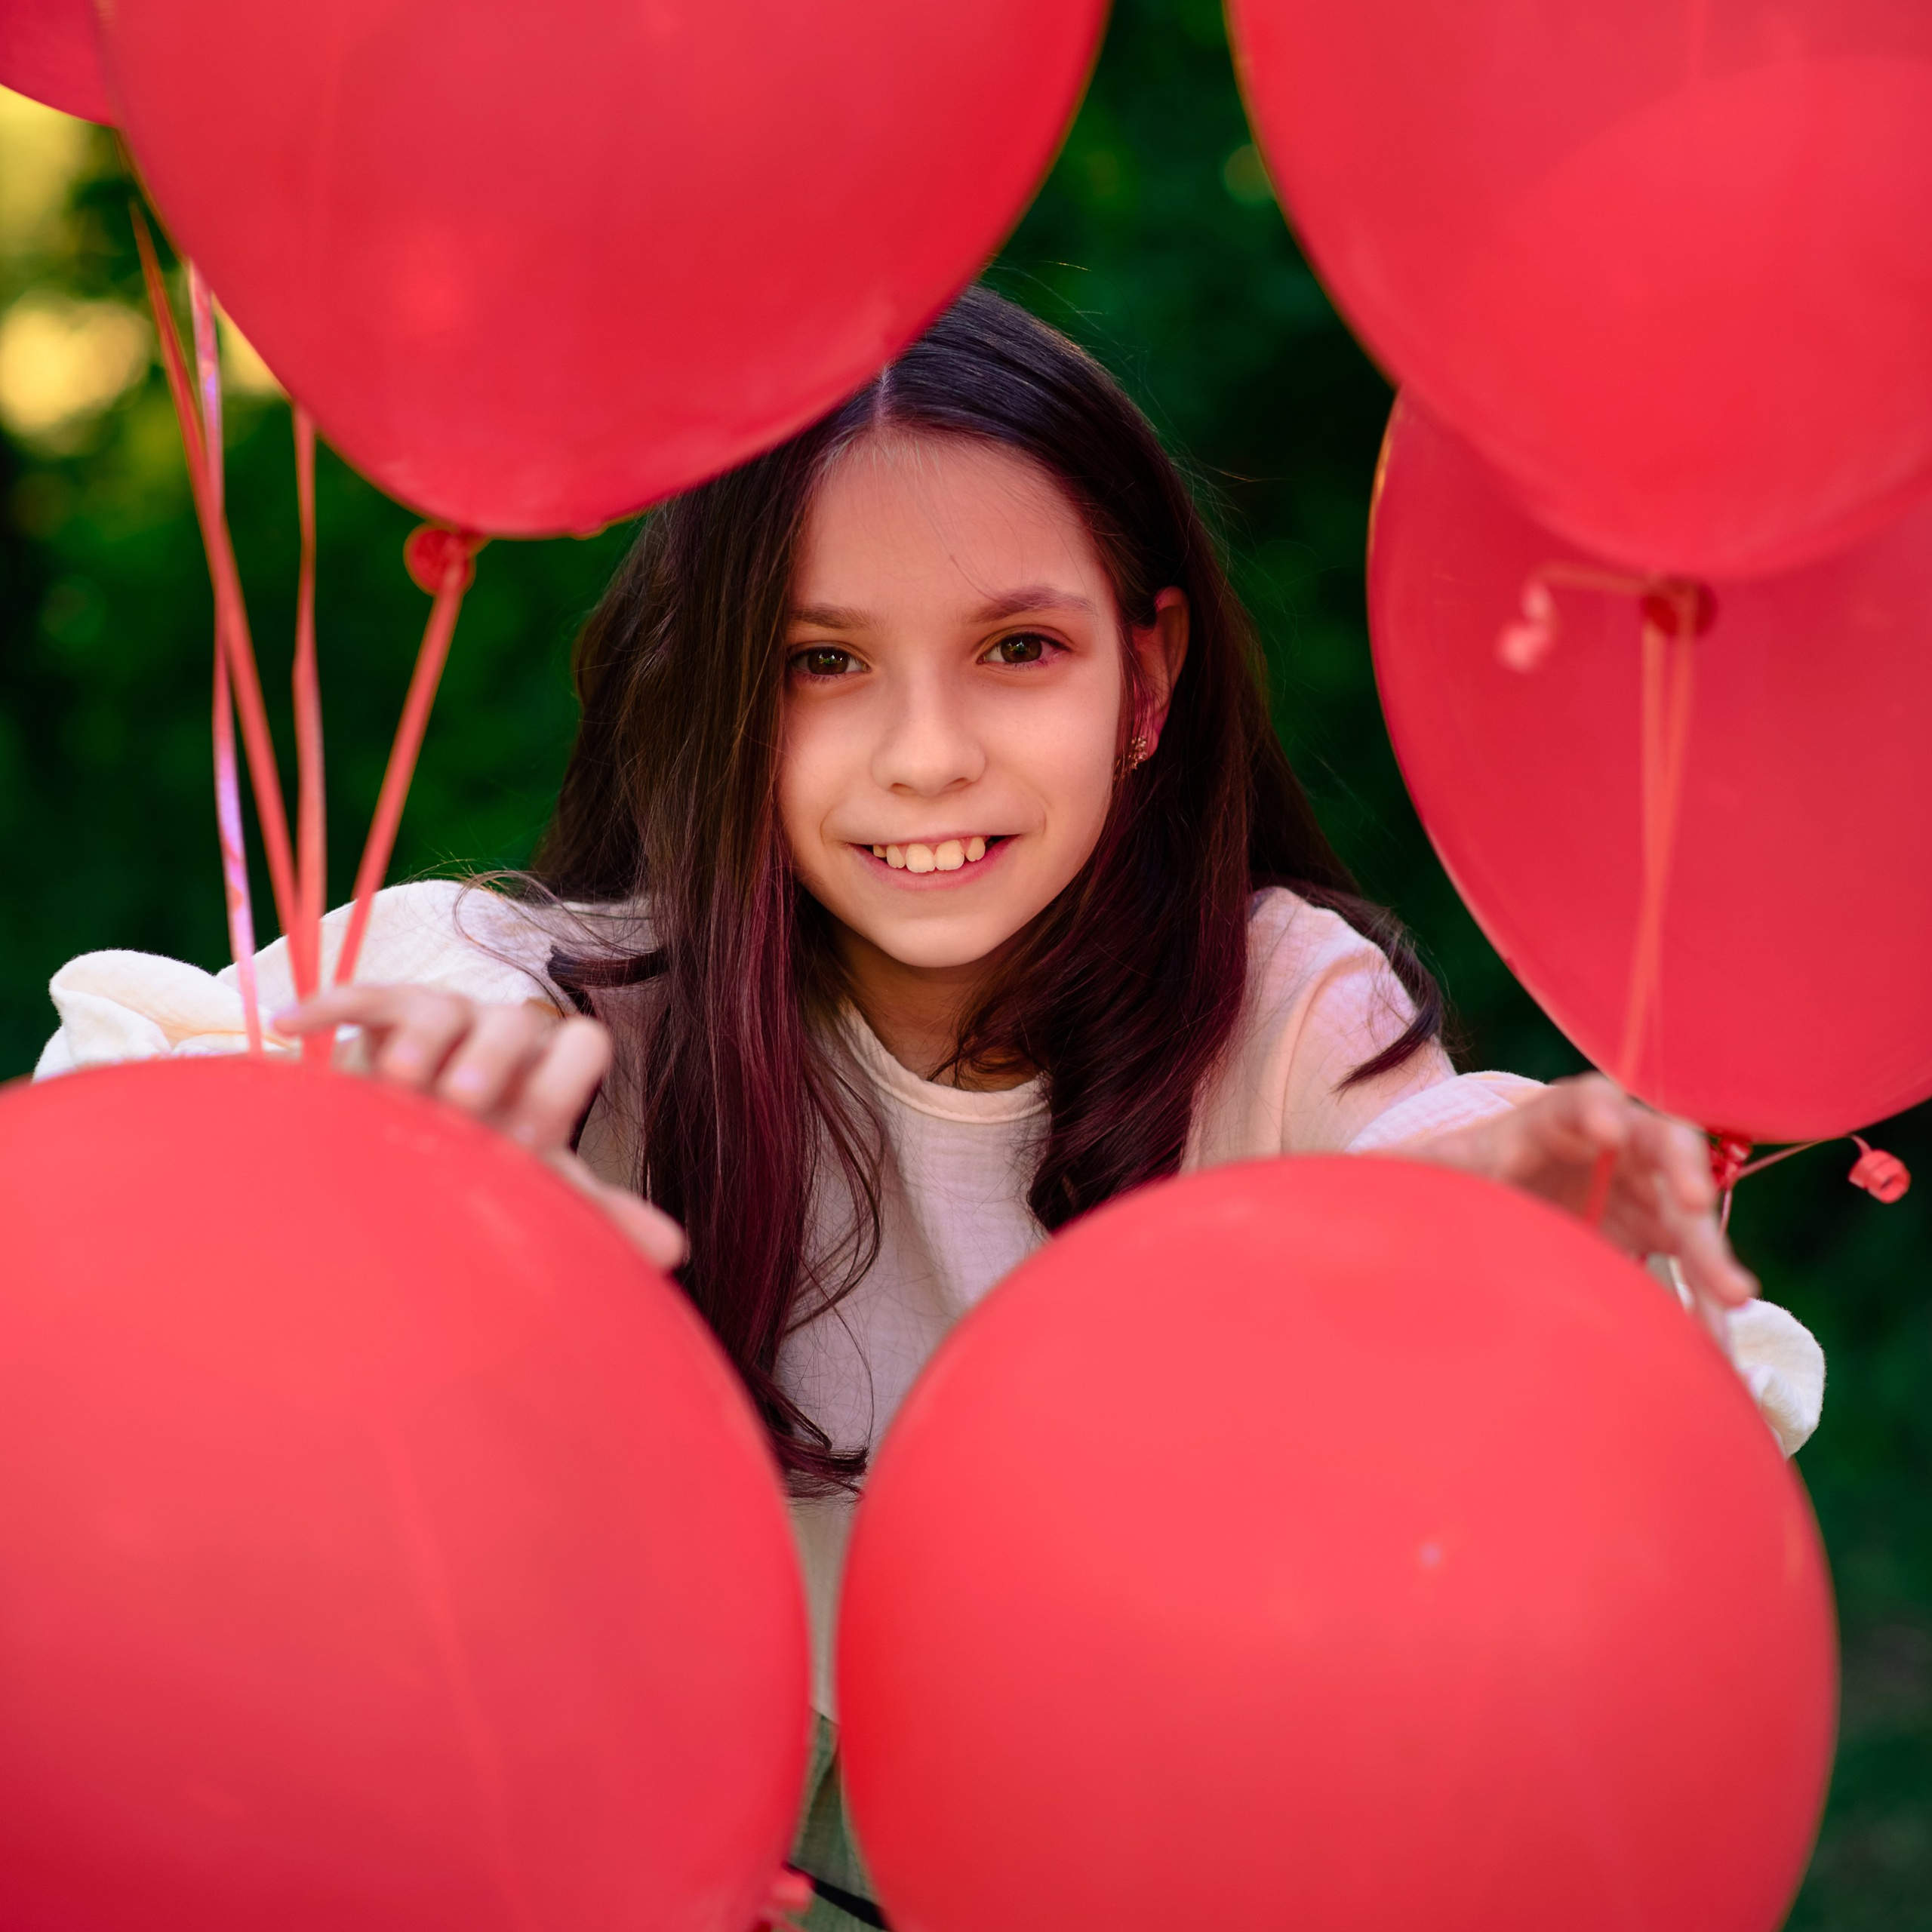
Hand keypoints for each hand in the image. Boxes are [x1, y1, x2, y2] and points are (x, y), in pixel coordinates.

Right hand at [275, 984, 686, 1272]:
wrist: (403, 1162)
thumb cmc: (476, 1179)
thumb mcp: (531, 1197)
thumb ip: (596, 1217)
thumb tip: (675, 1247)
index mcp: (546, 1075)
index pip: (580, 1044)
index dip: (556, 1085)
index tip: (521, 1143)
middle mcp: (501, 1039)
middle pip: (518, 1020)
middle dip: (494, 1061)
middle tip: (461, 1110)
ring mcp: (442, 1021)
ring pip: (443, 1002)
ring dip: (424, 1041)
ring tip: (399, 1089)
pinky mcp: (379, 1016)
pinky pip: (361, 995)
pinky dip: (329, 1007)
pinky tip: (289, 1027)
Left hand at [1406, 1075, 1754, 1346]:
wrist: (1492, 1208)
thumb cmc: (1459, 1178)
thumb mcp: (1425, 1175)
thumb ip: (1393, 1174)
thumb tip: (1324, 1179)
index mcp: (1544, 1122)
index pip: (1578, 1099)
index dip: (1595, 1109)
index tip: (1606, 1125)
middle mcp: (1606, 1148)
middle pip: (1656, 1144)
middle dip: (1682, 1168)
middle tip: (1693, 1202)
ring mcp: (1638, 1190)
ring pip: (1687, 1208)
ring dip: (1710, 1247)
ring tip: (1730, 1297)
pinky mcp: (1654, 1236)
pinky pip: (1689, 1263)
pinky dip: (1705, 1299)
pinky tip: (1720, 1342)